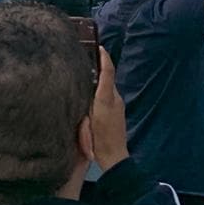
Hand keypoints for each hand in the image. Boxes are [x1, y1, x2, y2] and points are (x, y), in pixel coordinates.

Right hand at [89, 49, 127, 171]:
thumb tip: (85, 88)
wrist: (114, 157)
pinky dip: (101, 92)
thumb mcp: (87, 122)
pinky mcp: (118, 111)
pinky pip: (108, 96)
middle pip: (107, 78)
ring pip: (107, 88)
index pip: (108, 73)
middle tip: (85, 59)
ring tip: (85, 77)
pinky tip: (91, 96)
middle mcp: (114, 99)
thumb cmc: (98, 140)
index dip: (104, 58)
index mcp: (106, 99)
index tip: (99, 47)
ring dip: (99, 82)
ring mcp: (118, 105)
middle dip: (99, 68)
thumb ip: (86, 104)